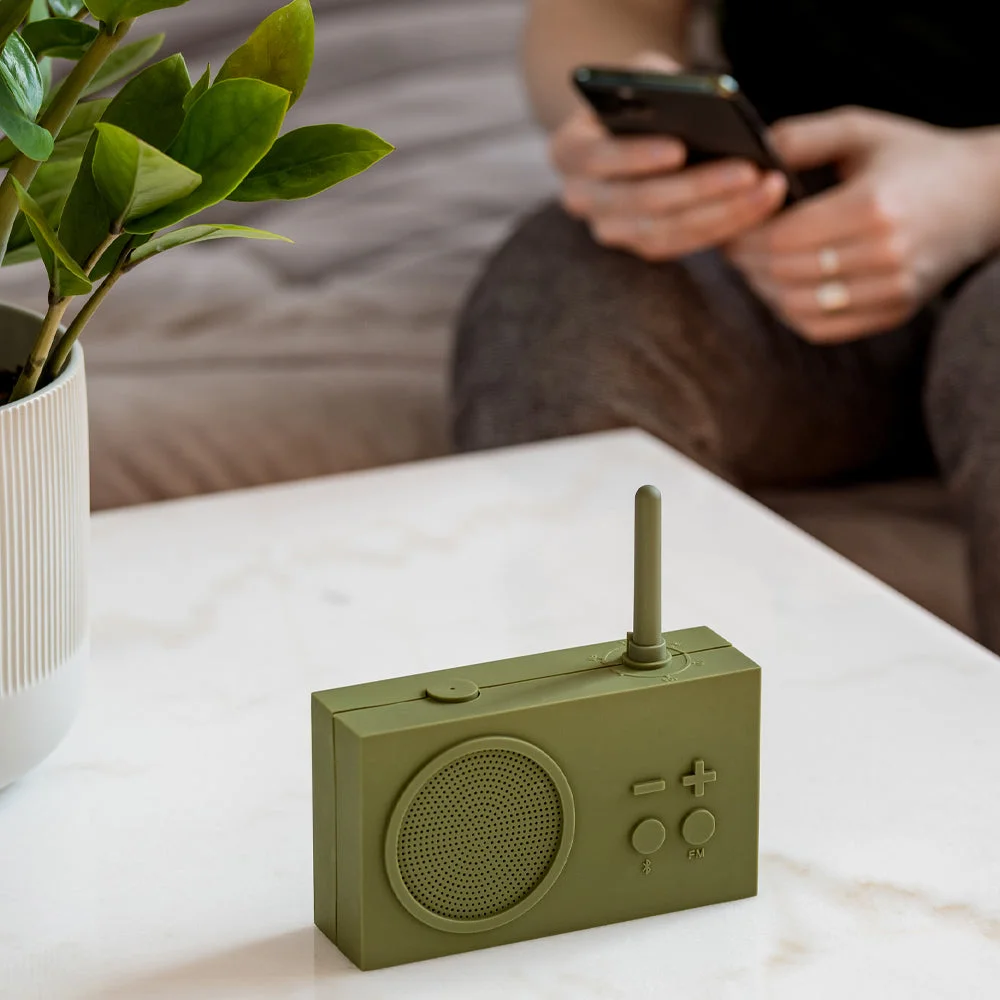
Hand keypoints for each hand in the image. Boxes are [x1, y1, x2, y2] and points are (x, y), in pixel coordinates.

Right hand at [550, 52, 787, 261]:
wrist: (635, 135)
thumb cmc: (641, 99)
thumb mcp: (643, 78)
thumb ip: (656, 84)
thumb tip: (694, 102)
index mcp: (568, 151)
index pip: (595, 158)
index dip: (634, 157)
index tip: (679, 149)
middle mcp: (580, 198)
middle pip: (638, 202)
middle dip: (697, 188)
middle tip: (748, 171)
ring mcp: (609, 228)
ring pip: (664, 232)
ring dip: (720, 213)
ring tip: (766, 189)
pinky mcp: (641, 245)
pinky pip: (683, 245)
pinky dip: (723, 226)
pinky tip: (761, 204)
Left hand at [726, 106, 999, 342]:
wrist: (985, 194)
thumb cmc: (914, 156)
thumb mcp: (862, 130)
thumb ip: (802, 138)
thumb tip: (746, 157)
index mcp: (873, 205)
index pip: (782, 236)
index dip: (745, 234)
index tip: (728, 223)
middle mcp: (886, 253)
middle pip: (784, 273)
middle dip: (746, 261)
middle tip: (731, 244)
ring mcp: (892, 289)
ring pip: (797, 306)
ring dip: (763, 289)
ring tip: (752, 265)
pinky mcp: (894, 312)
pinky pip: (821, 328)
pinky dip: (790, 312)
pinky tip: (780, 288)